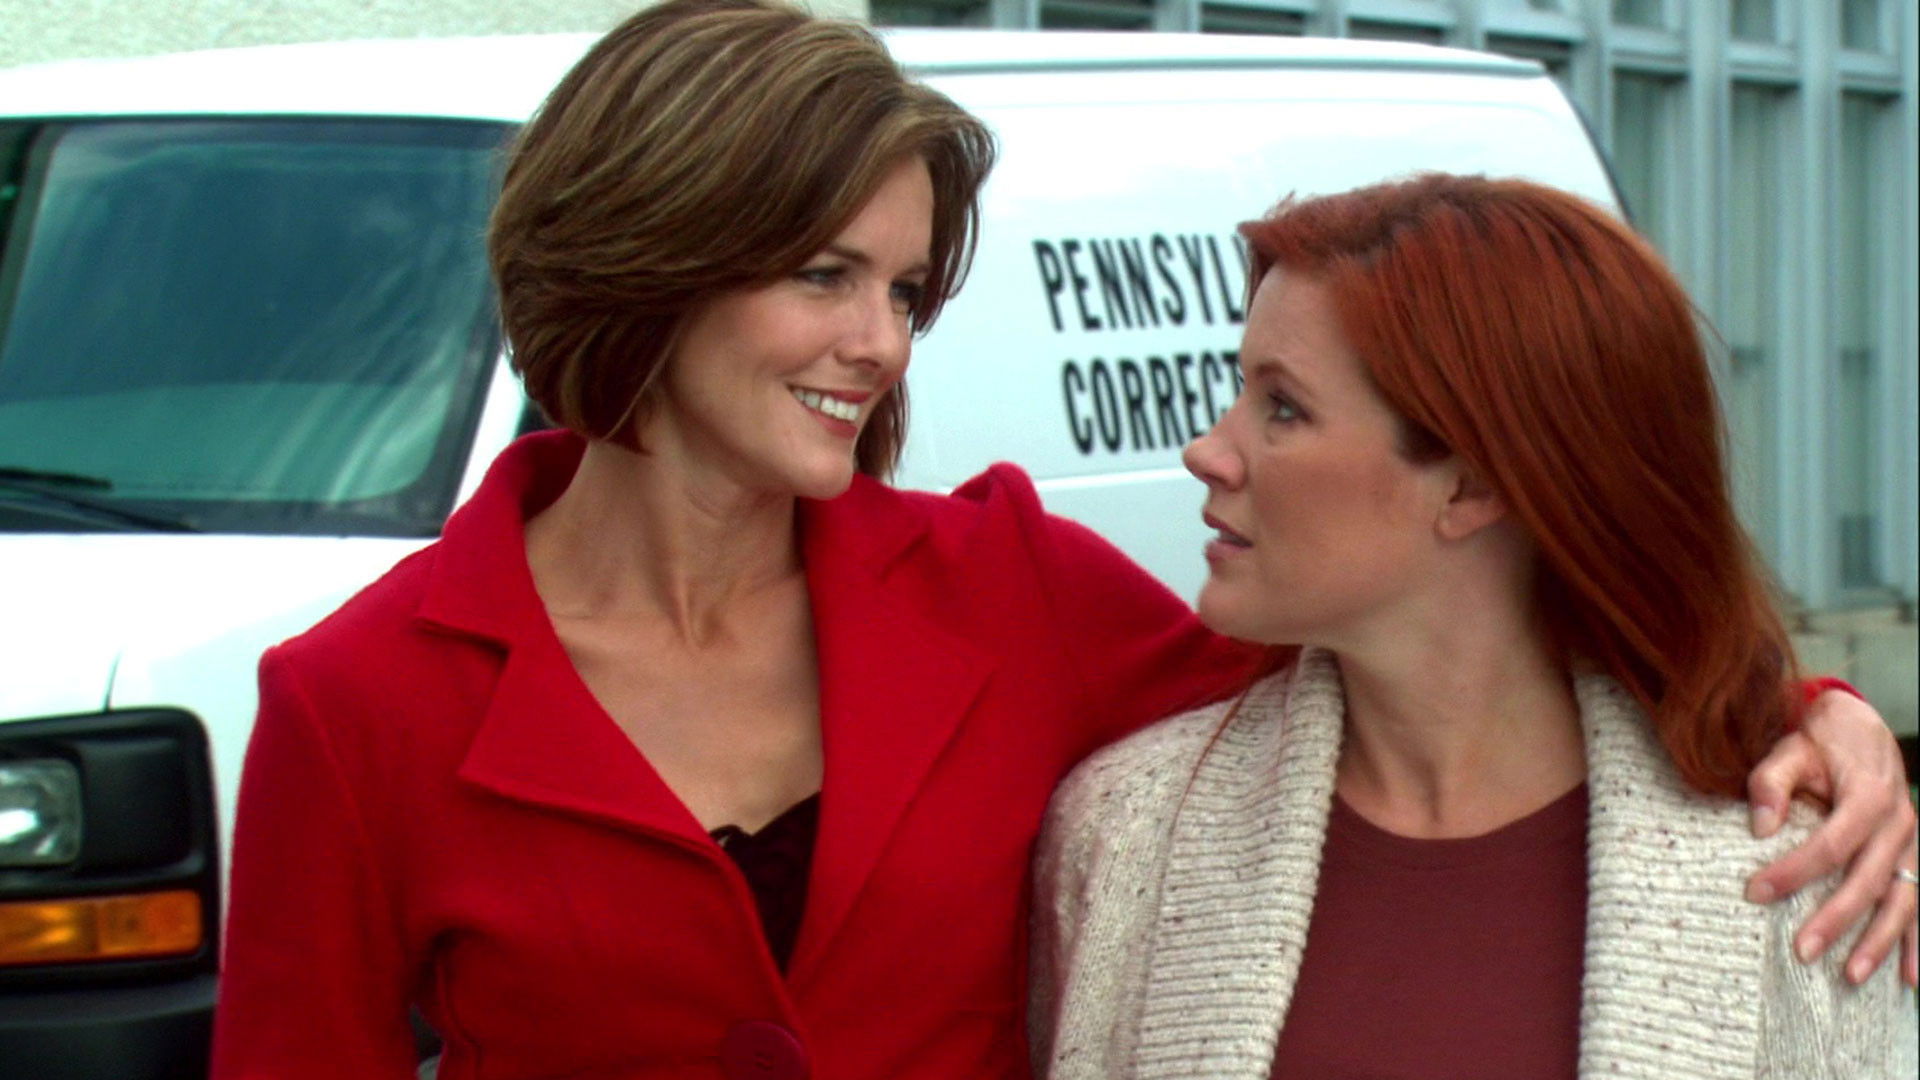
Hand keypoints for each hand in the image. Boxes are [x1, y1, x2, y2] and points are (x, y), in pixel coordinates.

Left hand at [1744, 689, 1917, 987]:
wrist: (1860, 726)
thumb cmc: (1819, 740)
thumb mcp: (1790, 748)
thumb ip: (1771, 782)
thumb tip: (1759, 828)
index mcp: (1869, 796)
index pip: (1830, 845)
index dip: (1794, 871)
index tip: (1755, 893)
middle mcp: (1899, 824)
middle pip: (1867, 881)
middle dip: (1835, 920)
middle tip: (1802, 952)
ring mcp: (1912, 844)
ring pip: (1903, 901)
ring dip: (1880, 942)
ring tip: (1853, 977)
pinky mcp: (1914, 857)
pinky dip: (1917, 941)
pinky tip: (1909, 980)